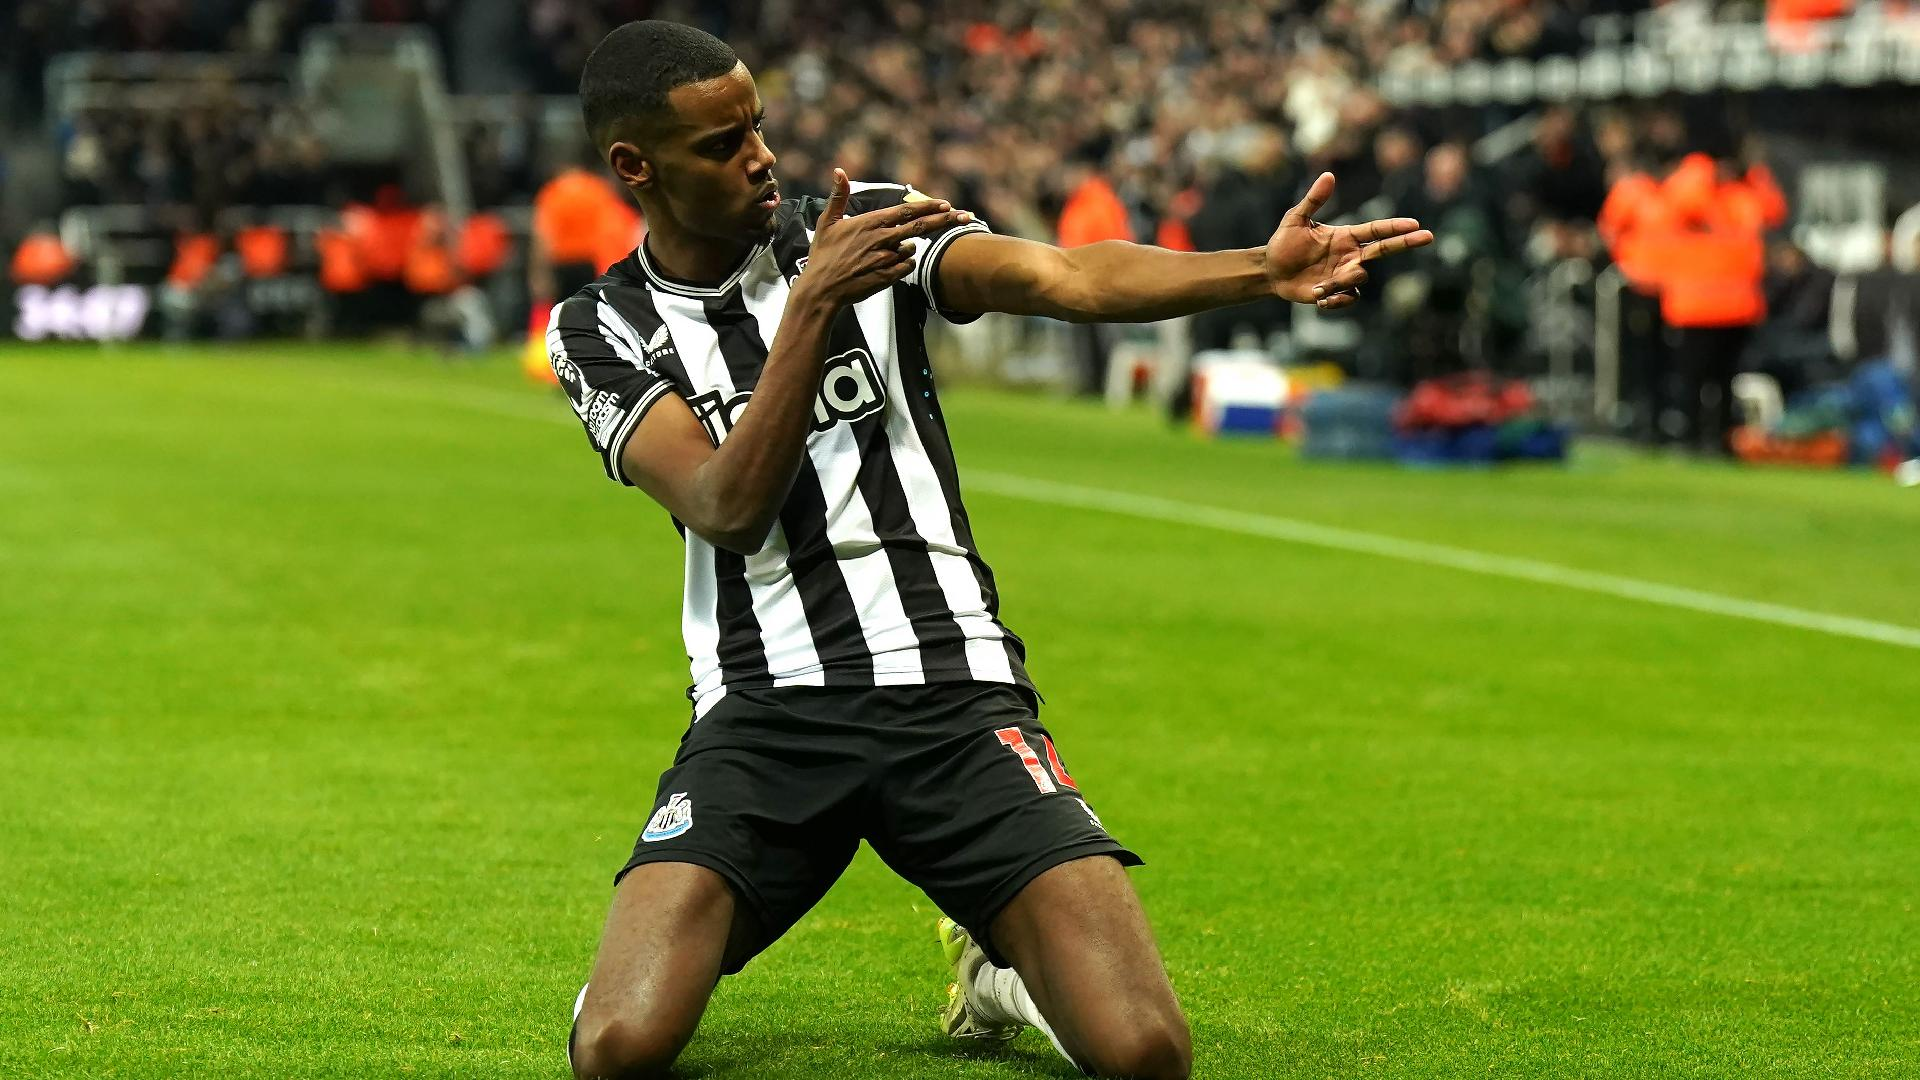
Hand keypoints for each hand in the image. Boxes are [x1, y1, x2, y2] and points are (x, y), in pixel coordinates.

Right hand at [795, 168, 974, 309]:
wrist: (821, 289)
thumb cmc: (823, 255)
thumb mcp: (827, 222)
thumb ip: (838, 196)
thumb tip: (838, 170)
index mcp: (870, 223)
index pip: (907, 211)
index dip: (929, 207)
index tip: (946, 204)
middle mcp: (882, 239)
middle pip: (921, 227)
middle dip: (945, 220)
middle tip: (965, 216)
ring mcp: (886, 259)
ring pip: (912, 248)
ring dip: (909, 246)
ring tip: (887, 251)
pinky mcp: (888, 277)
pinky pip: (907, 267)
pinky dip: (905, 263)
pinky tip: (891, 263)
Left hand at [1264, 172, 1433, 309]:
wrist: (1272, 270)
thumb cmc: (1283, 243)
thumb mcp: (1295, 218)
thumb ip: (1314, 199)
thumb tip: (1328, 175)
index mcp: (1345, 236)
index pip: (1376, 229)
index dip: (1395, 227)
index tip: (1414, 224)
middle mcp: (1351, 254)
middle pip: (1385, 249)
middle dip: (1406, 243)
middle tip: (1428, 237)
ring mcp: (1345, 273)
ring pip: (1360, 278)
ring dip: (1340, 283)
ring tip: (1317, 287)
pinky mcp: (1337, 291)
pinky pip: (1350, 297)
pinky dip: (1337, 299)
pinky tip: (1319, 297)